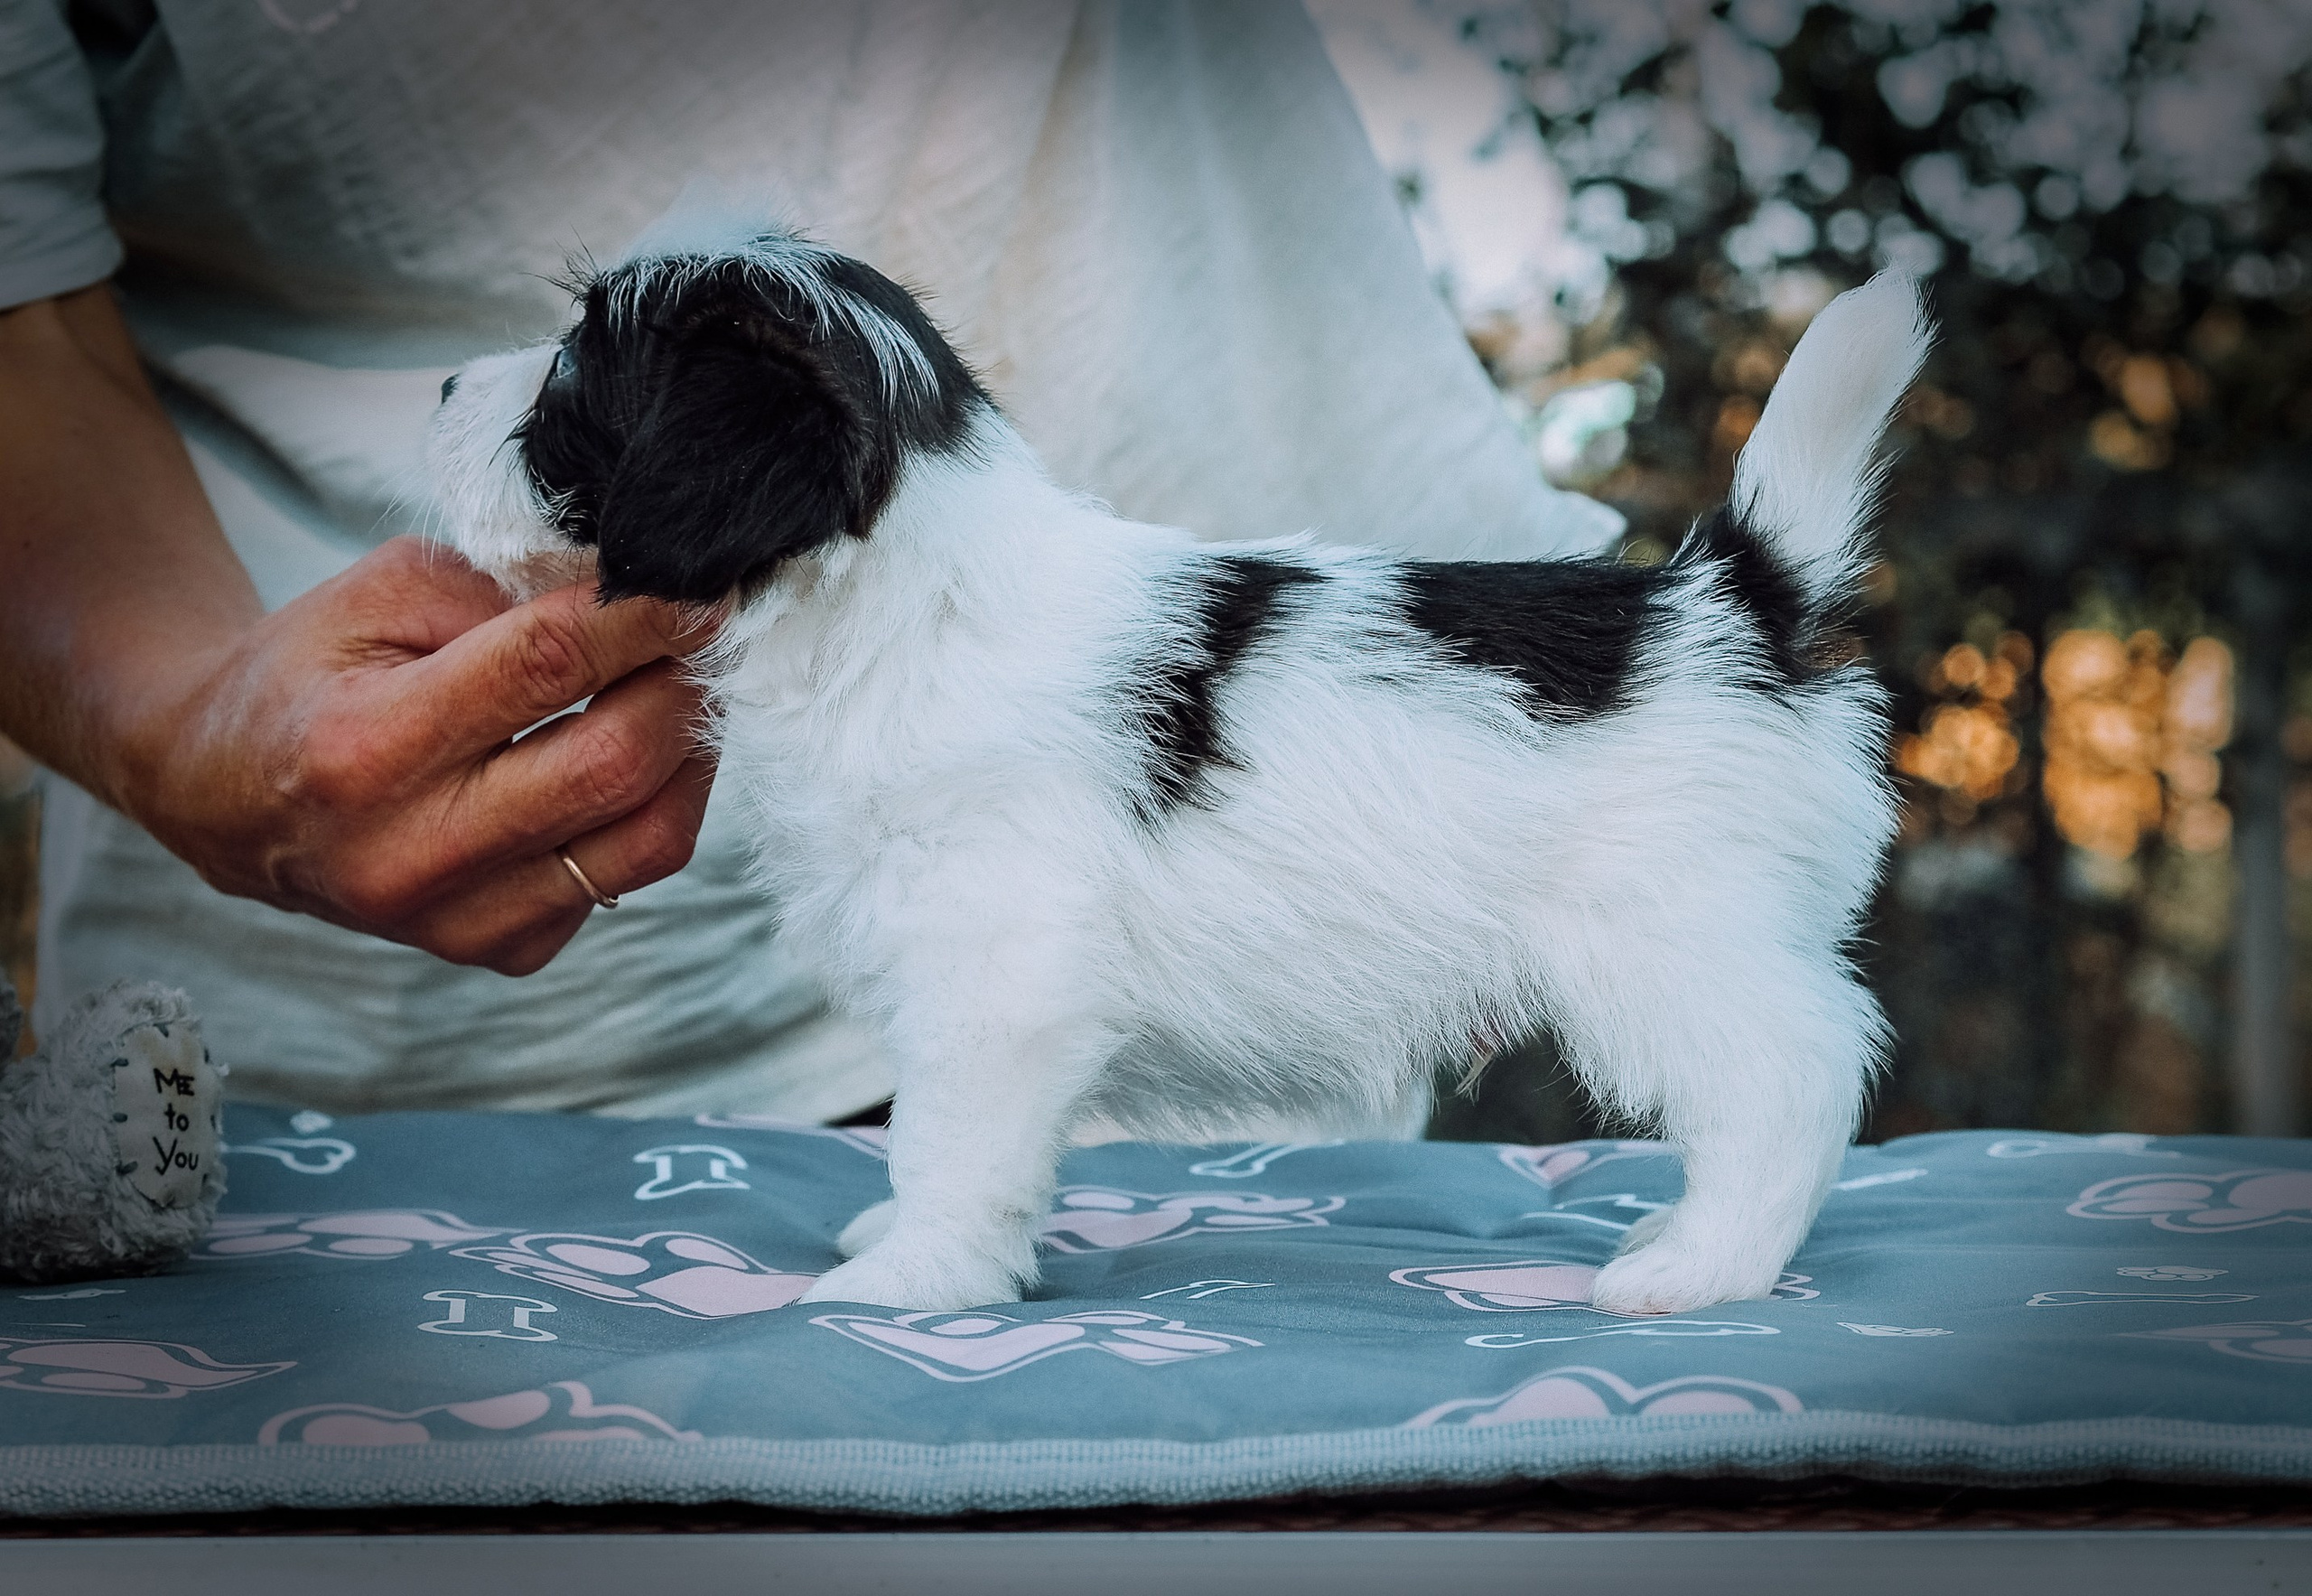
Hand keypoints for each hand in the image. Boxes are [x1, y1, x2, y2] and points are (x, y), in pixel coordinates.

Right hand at [127, 537, 718, 974]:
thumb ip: (503, 590)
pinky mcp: (499, 952)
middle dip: (685, 687)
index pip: (546, 667)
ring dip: (693, 756)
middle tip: (711, 638)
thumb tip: (636, 601)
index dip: (642, 618)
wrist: (225, 796)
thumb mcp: (379, 594)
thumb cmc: (311, 675)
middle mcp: (411, 852)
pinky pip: (622, 882)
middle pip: (614, 765)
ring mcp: (458, 920)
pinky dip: (653, 812)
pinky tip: (638, 762)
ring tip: (689, 694)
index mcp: (366, 746)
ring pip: (648, 841)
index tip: (699, 584)